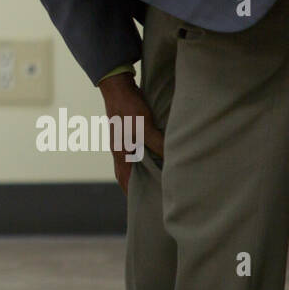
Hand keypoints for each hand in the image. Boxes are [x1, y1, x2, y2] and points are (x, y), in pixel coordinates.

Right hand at [97, 72, 164, 194]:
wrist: (117, 84)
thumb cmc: (127, 107)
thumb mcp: (143, 127)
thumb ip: (157, 143)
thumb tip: (171, 160)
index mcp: (119, 152)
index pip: (124, 179)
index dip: (131, 193)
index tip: (143, 205)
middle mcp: (119, 148)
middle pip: (127, 173)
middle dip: (137, 185)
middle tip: (153, 195)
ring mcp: (123, 139)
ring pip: (133, 161)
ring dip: (142, 171)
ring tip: (157, 179)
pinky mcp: (129, 131)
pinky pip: (138, 150)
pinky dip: (146, 157)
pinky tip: (156, 156)